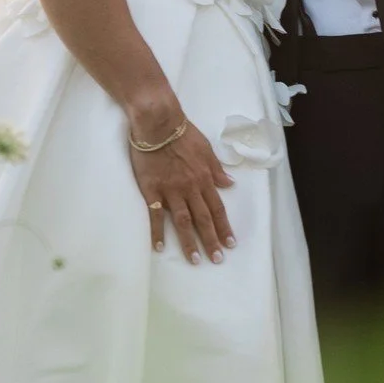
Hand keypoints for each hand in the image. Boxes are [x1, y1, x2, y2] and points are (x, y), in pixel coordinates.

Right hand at [130, 124, 235, 263]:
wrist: (157, 122)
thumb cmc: (182, 132)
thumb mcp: (206, 148)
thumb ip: (216, 169)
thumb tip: (229, 184)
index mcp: (204, 178)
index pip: (218, 208)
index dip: (224, 227)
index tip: (230, 244)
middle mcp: (191, 188)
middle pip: (204, 219)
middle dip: (212, 240)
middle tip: (217, 260)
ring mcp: (171, 190)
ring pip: (183, 221)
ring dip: (190, 242)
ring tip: (194, 259)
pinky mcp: (152, 190)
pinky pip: (156, 215)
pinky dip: (157, 232)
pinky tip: (159, 247)